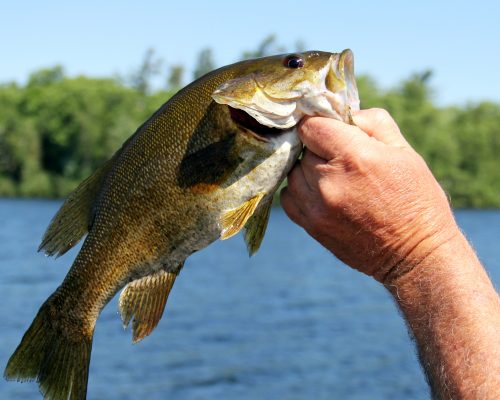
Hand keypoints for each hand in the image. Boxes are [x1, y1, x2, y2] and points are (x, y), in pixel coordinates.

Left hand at [281, 109, 459, 282]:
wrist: (414, 255)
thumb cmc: (416, 199)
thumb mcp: (404, 152)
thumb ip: (372, 123)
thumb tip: (343, 113)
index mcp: (354, 157)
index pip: (311, 126)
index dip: (320, 124)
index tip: (330, 130)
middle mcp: (328, 181)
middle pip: (303, 149)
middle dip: (319, 149)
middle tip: (342, 159)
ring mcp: (316, 207)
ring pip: (293, 172)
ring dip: (308, 170)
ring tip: (334, 179)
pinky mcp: (311, 226)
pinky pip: (289, 198)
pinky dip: (300, 191)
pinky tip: (322, 194)